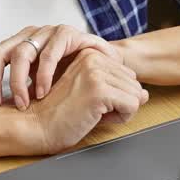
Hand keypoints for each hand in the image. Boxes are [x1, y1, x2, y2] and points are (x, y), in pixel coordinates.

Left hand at [0, 24, 123, 108]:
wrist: (109, 67)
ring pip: (22, 52)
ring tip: (22, 104)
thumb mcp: (42, 86)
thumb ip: (23, 92)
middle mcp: (31, 35)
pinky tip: (43, 92)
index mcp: (20, 45)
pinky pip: (50, 52)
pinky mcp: (68, 33)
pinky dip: (44, 74)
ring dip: (18, 81)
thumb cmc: (75, 79)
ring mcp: (48, 32)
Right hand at [25, 48, 148, 154]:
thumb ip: (117, 90)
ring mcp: (96, 71)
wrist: (33, 126)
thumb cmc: (56, 114)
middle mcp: (93, 57)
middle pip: (134, 85)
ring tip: (89, 112)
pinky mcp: (99, 88)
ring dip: (118, 112)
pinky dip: (118, 118)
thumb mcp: (91, 96)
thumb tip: (146, 94)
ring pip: (136, 96)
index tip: (87, 102)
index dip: (113, 98)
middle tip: (89, 109)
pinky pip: (133, 106)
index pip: (128, 77)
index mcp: (89, 54)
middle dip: (119, 104)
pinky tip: (93, 116)